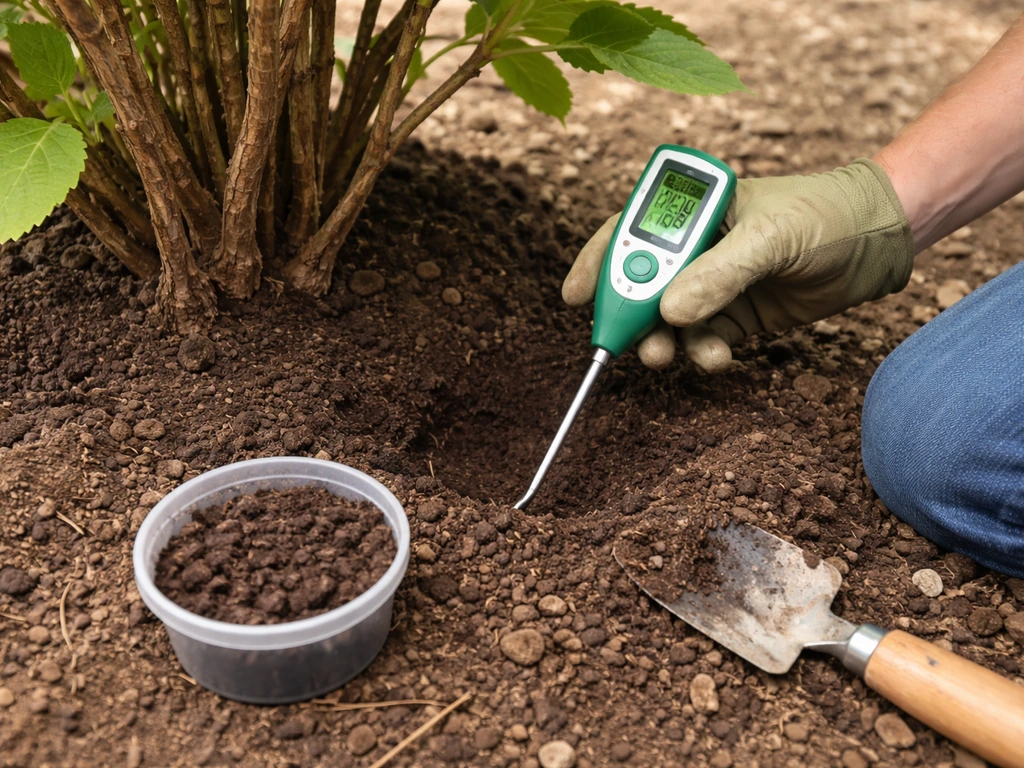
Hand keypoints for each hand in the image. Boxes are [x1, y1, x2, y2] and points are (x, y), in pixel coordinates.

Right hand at [563, 159, 914, 370]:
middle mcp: (698, 245)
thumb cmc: (827, 214)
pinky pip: (704, 338)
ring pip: (670, 318)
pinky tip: (714, 357)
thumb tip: (669, 312)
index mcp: (696, 208)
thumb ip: (720, 273)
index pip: (631, 230)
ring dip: (663, 340)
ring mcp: (717, 282)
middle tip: (621, 341)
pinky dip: (702, 352)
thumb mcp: (772, 236)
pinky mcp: (739, 314)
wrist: (883, 241)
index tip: (574, 295)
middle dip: (630, 313)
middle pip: (643, 281)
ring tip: (665, 355)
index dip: (598, 262)